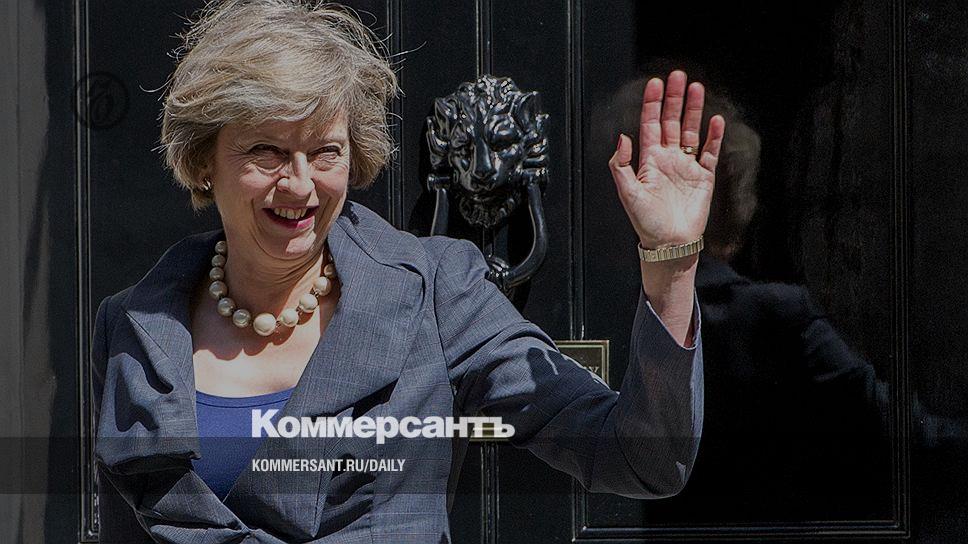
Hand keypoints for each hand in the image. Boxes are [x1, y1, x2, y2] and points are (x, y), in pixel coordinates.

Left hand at [608, 70, 724, 249]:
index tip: (654, 84)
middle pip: (672, 121)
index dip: (652, 104)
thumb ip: (621, 165)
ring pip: (691, 131)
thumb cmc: (646, 222)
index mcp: (649, 160)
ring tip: (696, 88)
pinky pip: (710, 151)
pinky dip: (713, 135)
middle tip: (677, 77)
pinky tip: (715, 120)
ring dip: (693, 110)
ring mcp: (687, 165)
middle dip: (673, 99)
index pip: (651, 124)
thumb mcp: (627, 193)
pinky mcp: (704, 176)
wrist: (670, 243)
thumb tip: (622, 137)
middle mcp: (668, 158)